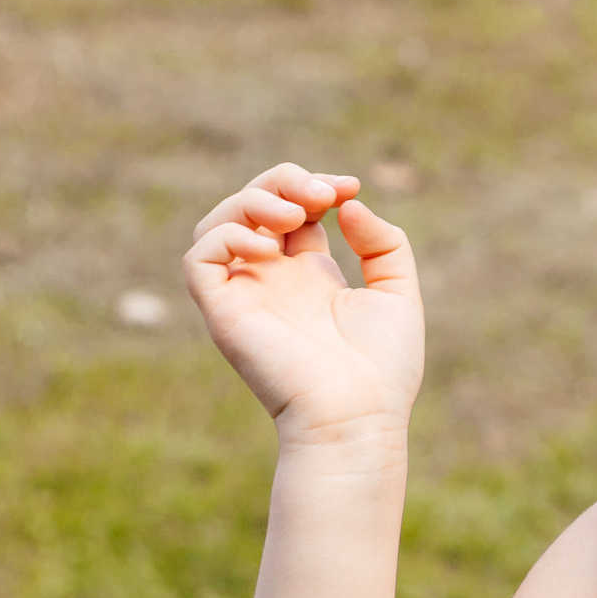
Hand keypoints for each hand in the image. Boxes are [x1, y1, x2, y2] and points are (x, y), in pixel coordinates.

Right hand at [183, 164, 424, 446]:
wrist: (358, 417)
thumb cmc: (382, 369)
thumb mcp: (397, 293)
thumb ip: (383, 243)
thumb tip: (347, 205)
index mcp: (312, 277)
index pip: (293, 210)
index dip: (313, 185)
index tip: (349, 187)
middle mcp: (273, 281)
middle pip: (253, 206)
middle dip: (282, 180)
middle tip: (320, 193)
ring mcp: (246, 294)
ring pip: (217, 223)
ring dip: (252, 199)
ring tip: (295, 215)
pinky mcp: (224, 312)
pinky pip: (199, 258)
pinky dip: (229, 236)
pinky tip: (274, 251)